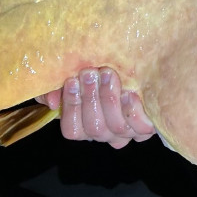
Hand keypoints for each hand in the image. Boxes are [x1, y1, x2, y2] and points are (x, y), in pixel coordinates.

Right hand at [34, 68, 155, 145]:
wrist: (136, 63)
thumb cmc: (99, 68)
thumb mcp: (73, 73)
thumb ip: (54, 87)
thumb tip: (51, 102)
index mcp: (84, 125)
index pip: (72, 129)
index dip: (71, 106)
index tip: (71, 80)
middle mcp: (105, 133)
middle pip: (94, 128)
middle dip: (90, 98)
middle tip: (90, 72)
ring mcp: (126, 133)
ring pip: (116, 127)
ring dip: (109, 99)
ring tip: (108, 74)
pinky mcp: (146, 128)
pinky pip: (141, 129)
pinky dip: (133, 112)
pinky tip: (130, 93)